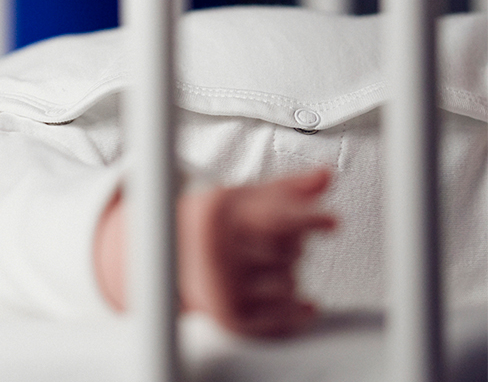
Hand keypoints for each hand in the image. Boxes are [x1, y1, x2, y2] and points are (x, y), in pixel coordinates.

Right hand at [179, 169, 336, 337]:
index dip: (310, 219)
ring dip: (285, 277)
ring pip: (290, 284)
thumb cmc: (208, 230)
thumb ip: (287, 188)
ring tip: (258, 269)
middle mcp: (218, 252)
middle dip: (288, 247)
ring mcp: (223, 287)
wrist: (164, 264)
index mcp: (219, 216)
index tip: (331, 222)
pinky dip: (294, 310)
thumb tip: (325, 175)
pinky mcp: (230, 318)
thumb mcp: (241, 198)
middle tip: (262, 243)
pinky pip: (284, 319)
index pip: (277, 217)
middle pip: (290, 252)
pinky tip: (282, 297)